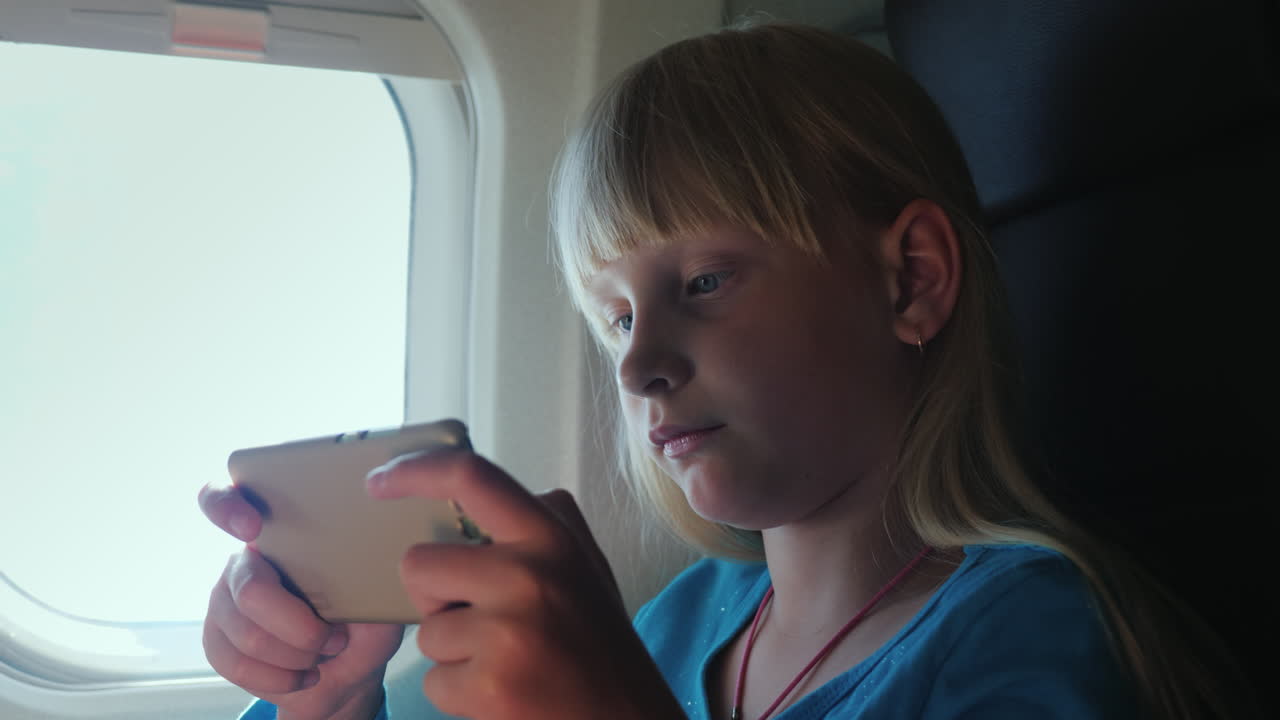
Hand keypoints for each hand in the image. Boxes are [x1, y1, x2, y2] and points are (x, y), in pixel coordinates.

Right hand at [198, 483, 403, 719]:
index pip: (229, 497)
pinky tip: (304, 675)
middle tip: (334, 636)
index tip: (253, 527)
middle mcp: (247, 561)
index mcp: (284, 532)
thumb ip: (373, 567)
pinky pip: (234, 664)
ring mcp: (226, 600)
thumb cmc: (366, 622)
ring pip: (246, 634)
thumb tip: (381, 548)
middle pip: (250, 589)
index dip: (228, 506)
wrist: (348, 671)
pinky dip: (279, 678)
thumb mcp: (382, 591)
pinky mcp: (217, 639)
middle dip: (300, 627)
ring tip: (324, 653)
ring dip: (296, 655)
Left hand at [365, 449, 683, 719]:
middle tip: (481, 620)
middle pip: (419, 565)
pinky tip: (503, 693)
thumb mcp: (586, 564)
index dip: (415, 471)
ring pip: (425, 632)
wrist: (627, 718)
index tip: (378, 481)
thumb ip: (543, 523)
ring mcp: (508, 632)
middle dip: (434, 598)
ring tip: (505, 661)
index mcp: (551, 538)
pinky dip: (458, 693)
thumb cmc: (599, 643)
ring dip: (453, 652)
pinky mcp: (490, 685)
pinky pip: (434, 681)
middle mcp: (528, 575)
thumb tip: (479, 493)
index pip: (471, 478)